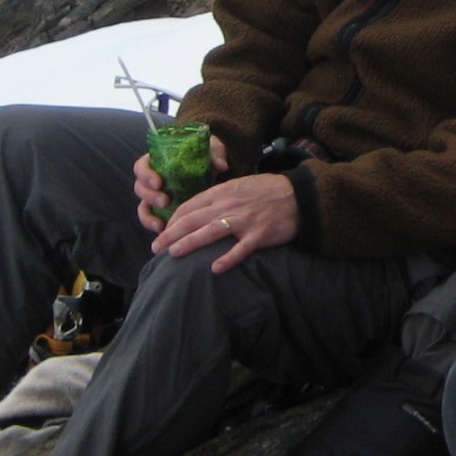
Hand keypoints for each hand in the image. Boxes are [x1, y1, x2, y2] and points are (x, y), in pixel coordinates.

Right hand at [133, 135, 230, 233]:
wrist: (213, 172)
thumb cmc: (208, 156)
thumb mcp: (212, 149)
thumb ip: (215, 153)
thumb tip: (221, 165)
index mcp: (157, 161)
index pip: (141, 166)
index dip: (146, 175)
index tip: (158, 182)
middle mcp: (152, 179)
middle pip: (140, 188)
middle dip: (150, 196)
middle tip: (165, 201)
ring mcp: (155, 196)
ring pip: (143, 207)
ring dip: (148, 216)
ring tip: (161, 225)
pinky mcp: (161, 211)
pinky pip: (151, 220)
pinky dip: (154, 226)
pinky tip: (163, 232)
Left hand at [153, 168, 298, 272]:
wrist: (299, 196)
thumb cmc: (267, 190)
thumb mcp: (240, 185)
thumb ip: (219, 196)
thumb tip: (197, 210)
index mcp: (224, 191)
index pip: (191, 205)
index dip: (174, 219)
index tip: (164, 230)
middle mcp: (230, 205)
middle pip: (194, 219)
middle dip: (172, 233)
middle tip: (156, 247)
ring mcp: (245, 220)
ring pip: (211, 231)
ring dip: (190, 243)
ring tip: (173, 253)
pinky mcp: (259, 235)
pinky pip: (241, 249)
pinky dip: (228, 259)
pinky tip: (215, 269)